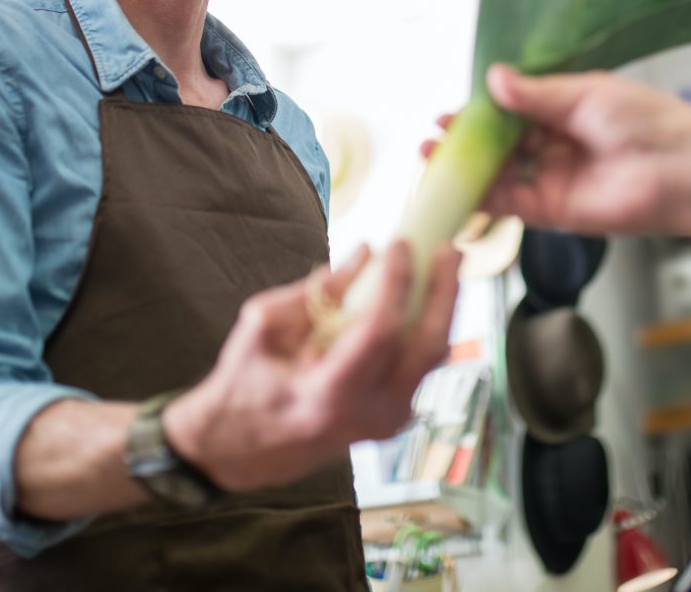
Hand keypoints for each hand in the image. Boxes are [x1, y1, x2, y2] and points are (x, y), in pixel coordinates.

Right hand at [162, 241, 459, 491]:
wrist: (243, 449)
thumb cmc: (243, 386)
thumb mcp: (262, 328)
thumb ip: (314, 291)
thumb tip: (364, 253)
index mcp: (329, 395)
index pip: (380, 331)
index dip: (396, 282)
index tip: (398, 242)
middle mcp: (369, 414)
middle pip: (427, 346)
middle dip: (443, 291)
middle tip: (447, 248)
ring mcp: (388, 421)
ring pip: (433, 357)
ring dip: (443, 307)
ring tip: (443, 264)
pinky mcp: (395, 418)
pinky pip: (423, 366)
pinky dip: (427, 326)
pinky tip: (426, 296)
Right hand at [431, 65, 690, 235]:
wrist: (682, 167)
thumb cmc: (649, 122)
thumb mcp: (583, 94)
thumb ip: (534, 93)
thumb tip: (494, 78)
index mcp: (566, 112)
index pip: (512, 113)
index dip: (480, 113)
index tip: (451, 111)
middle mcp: (557, 147)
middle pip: (501, 146)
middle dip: (467, 142)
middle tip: (435, 136)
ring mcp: (553, 180)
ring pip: (500, 175)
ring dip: (467, 169)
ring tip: (433, 159)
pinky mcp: (554, 211)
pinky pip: (510, 204)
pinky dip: (481, 198)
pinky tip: (458, 186)